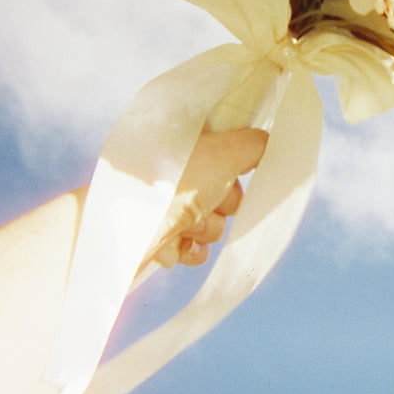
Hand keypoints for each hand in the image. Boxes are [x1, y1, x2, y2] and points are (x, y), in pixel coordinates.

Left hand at [158, 128, 267, 267]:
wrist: (124, 228)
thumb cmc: (173, 184)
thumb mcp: (225, 152)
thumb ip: (255, 145)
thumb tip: (270, 143)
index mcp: (188, 144)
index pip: (231, 153)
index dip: (236, 168)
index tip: (231, 174)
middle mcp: (178, 171)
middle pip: (227, 192)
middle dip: (221, 204)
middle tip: (203, 199)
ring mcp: (168, 204)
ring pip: (213, 223)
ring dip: (203, 228)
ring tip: (180, 223)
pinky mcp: (161, 235)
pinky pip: (196, 248)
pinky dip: (191, 249)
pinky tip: (176, 244)